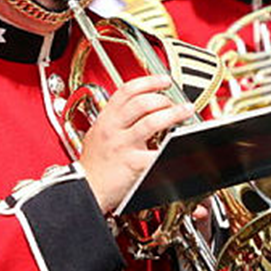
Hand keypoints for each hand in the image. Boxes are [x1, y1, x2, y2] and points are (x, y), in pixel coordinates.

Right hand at [78, 74, 194, 212]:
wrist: (84, 189)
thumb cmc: (92, 167)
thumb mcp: (97, 136)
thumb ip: (115, 122)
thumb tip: (138, 113)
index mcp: (106, 119)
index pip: (127, 90)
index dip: (149, 82)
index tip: (164, 80)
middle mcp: (113, 129)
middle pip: (142, 102)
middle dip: (163, 98)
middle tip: (175, 102)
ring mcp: (123, 145)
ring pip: (152, 121)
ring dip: (173, 113)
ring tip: (185, 111)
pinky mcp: (132, 163)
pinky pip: (156, 152)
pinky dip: (171, 147)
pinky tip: (180, 144)